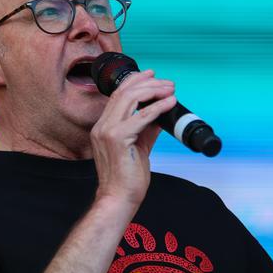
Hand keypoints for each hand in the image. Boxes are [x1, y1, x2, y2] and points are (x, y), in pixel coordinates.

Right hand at [91, 70, 176, 205]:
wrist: (118, 198)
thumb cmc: (126, 177)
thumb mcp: (139, 145)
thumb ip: (147, 127)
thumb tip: (160, 112)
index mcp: (103, 126)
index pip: (118, 95)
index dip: (135, 80)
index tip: (151, 74)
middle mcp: (102, 126)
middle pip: (124, 92)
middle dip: (148, 82)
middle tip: (167, 83)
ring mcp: (107, 132)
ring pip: (130, 99)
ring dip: (154, 91)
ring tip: (170, 90)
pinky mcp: (118, 139)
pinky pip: (141, 117)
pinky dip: (157, 107)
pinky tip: (169, 103)